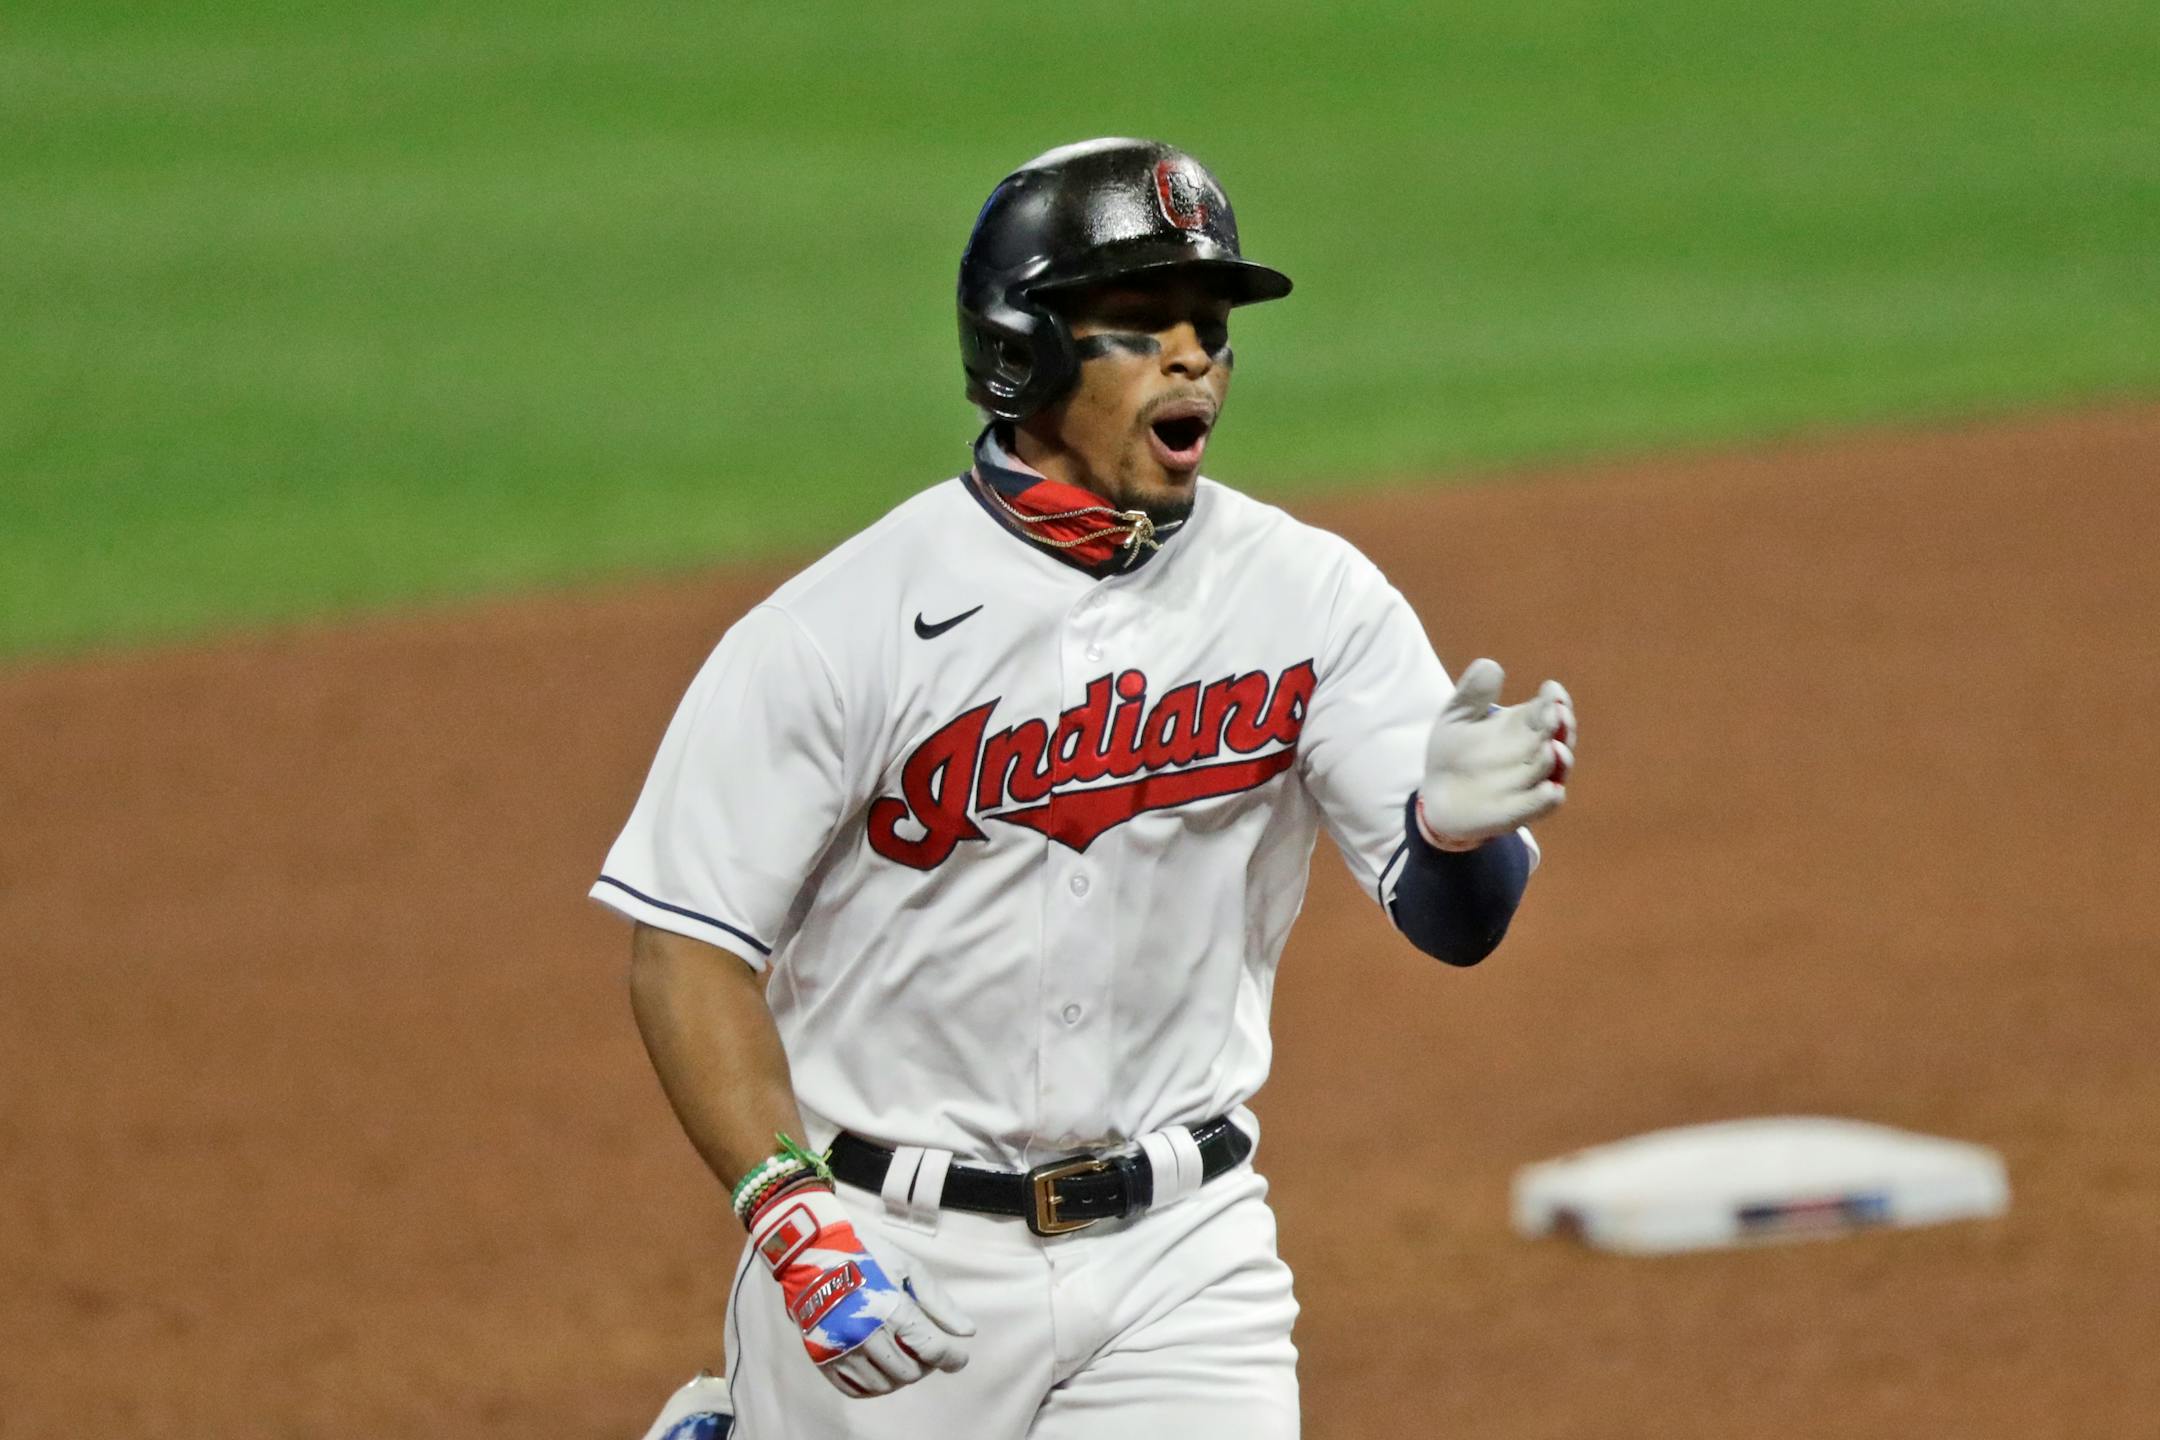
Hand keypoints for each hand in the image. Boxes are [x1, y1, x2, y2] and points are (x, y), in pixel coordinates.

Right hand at [748, 1182, 974, 1397]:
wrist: (811, 1251)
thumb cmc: (867, 1254)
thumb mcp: (908, 1268)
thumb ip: (938, 1303)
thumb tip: (966, 1333)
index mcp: (891, 1309)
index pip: (932, 1349)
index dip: (952, 1358)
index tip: (959, 1358)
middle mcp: (866, 1335)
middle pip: (910, 1372)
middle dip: (925, 1364)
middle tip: (925, 1349)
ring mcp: (841, 1350)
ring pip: (884, 1385)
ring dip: (900, 1375)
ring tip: (903, 1355)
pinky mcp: (822, 1359)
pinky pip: (855, 1389)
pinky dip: (874, 1385)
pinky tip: (881, 1368)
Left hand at [1418, 658, 1574, 848]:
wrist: (1438, 797)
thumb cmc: (1454, 753)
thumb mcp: (1456, 718)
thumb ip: (1472, 694)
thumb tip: (1491, 665)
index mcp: (1523, 724)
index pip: (1550, 708)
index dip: (1556, 699)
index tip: (1551, 691)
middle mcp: (1533, 752)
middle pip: (1560, 736)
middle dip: (1561, 725)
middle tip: (1555, 714)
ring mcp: (1530, 782)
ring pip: (1555, 770)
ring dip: (1558, 760)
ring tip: (1552, 748)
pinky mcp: (1520, 810)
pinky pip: (1541, 805)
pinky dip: (1547, 798)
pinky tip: (1550, 790)